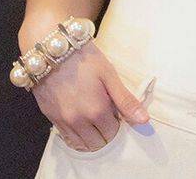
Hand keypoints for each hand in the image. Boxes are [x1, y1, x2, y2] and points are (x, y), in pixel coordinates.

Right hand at [31, 42, 149, 151]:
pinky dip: (76, 135)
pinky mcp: (51, 118)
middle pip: (98, 143)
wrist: (53, 49)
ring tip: (93, 116)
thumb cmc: (85, 58)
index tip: (115, 110)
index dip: (117, 122)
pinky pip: (66, 139)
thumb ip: (125, 100)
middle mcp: (79, 121)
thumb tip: (144, 120)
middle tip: (105, 113)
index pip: (113, 133)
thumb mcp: (109, 75)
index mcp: (96, 111)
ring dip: (90, 136)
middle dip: (104, 132)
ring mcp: (63, 122)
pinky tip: (80, 120)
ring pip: (81, 145)